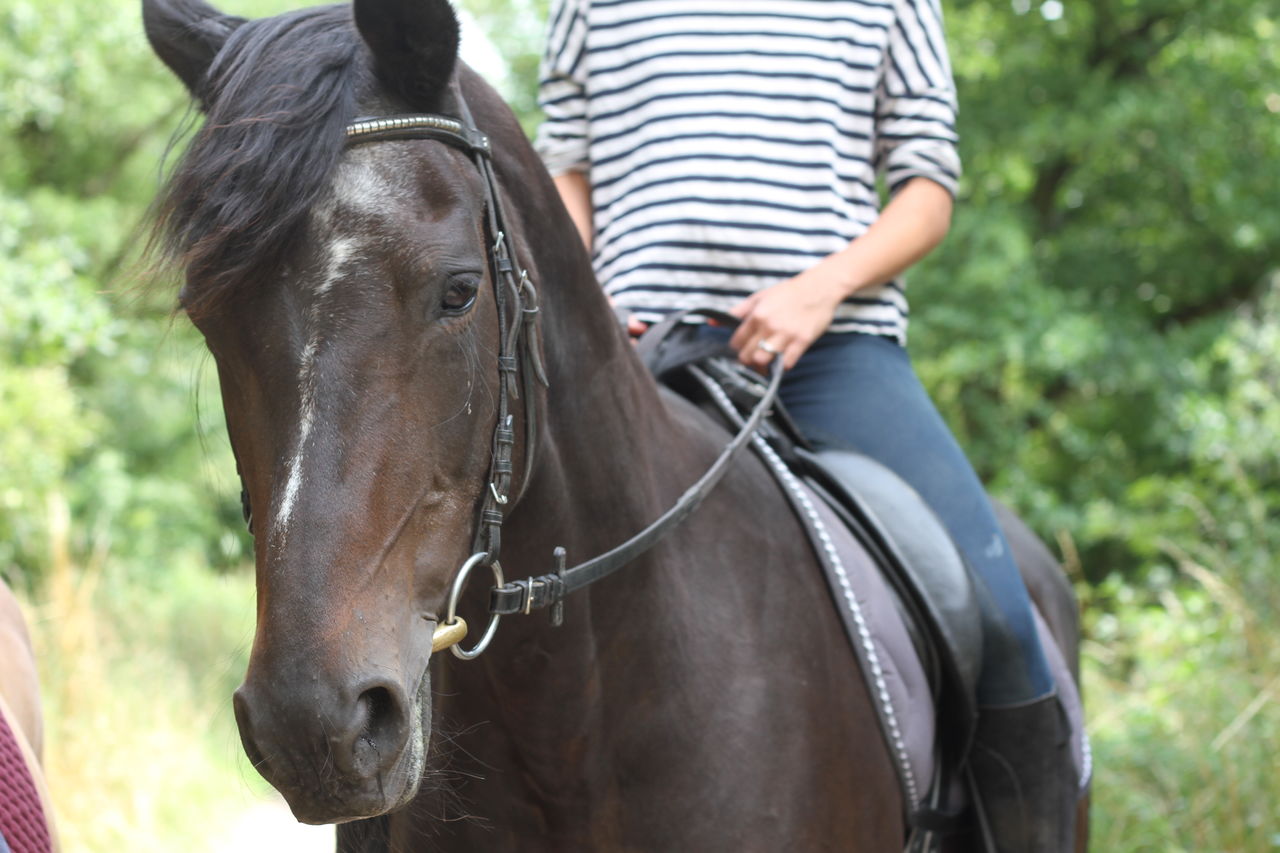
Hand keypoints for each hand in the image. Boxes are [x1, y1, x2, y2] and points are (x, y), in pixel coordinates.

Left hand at [728, 256, 849, 370]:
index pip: (737, 341)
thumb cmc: (788, 292)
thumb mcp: (759, 297)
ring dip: (762, 365)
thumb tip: (711, 322)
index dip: (737, 347)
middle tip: (752, 357)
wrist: (818, 288)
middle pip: (747, 355)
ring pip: (763, 361)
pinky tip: (782, 359)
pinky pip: (787, 363)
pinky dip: (782, 365)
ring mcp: (786, 334)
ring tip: (765, 361)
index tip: (742, 348)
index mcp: (757, 315)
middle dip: (747, 359)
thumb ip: (737, 311)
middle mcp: (769, 326)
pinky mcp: (802, 341)